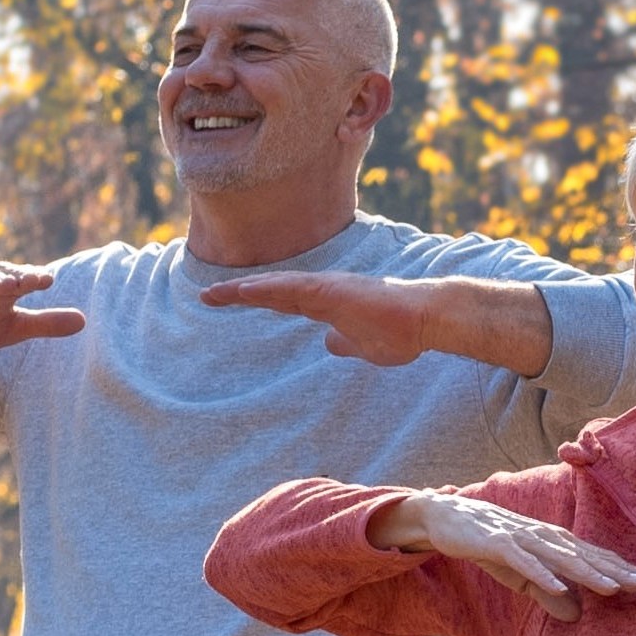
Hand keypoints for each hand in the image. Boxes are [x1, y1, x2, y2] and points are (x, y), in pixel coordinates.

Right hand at [0, 262, 85, 378]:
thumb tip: (85, 321)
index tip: (49, 279)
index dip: (34, 279)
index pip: (22, 281)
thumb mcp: (11, 328)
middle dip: (18, 275)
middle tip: (36, 278)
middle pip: (2, 275)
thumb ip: (45, 324)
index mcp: (3, 288)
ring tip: (8, 283)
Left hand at [200, 270, 550, 374]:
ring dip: (245, 291)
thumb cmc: (402, 332)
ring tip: (214, 294)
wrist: (427, 319)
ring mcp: (327, 289)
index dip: (258, 301)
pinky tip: (245, 292)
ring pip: (277, 288)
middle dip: (240, 294)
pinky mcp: (333, 291)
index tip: (231, 302)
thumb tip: (328, 343)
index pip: (284, 301)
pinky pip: (292, 289)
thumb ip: (344, 343)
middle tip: (208, 296)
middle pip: (273, 291)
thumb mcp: (363, 347)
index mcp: (328, 305)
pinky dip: (266, 290)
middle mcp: (323, 291)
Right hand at [373, 491, 635, 621]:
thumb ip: (548, 593)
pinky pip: (523, 561)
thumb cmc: (489, 544)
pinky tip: (558, 586)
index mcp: (552, 542)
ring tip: (613, 588)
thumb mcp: (522, 576)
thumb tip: (576, 615)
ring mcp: (522, 538)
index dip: (619, 568)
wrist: (446, 516)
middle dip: (615, 570)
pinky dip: (540, 573)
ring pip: (560, 558)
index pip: (592, 556)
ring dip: (587, 573)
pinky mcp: (498, 543)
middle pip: (585, 555)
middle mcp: (543, 536)